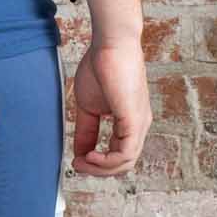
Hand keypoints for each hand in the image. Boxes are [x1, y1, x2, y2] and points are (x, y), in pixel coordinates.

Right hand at [71, 39, 150, 176]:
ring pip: (125, 162)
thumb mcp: (88, 107)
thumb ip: (86, 131)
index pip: (118, 155)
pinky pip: (126, 153)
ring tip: (82, 161)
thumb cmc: (102, 67)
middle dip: (98, 170)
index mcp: (129, 122)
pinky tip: (90, 155)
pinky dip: (106, 160)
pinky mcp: (135, 120)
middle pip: (123, 164)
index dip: (96, 164)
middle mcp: (139, 126)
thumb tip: (79, 151)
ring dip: (100, 168)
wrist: (110, 46)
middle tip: (78, 165)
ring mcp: (139, 124)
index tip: (76, 161)